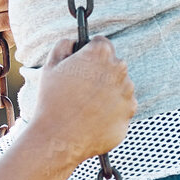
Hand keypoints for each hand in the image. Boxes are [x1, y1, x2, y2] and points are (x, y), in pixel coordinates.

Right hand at [28, 36, 135, 174]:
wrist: (59, 138)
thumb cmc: (52, 100)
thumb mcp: (50, 66)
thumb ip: (64, 45)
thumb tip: (74, 42)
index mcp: (100, 53)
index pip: (102, 43)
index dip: (90, 52)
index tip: (82, 64)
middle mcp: (119, 69)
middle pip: (113, 65)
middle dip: (100, 73)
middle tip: (80, 88)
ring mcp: (127, 92)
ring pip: (120, 86)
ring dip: (107, 93)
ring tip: (85, 106)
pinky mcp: (130, 112)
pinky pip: (122, 107)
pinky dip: (112, 111)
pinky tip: (93, 118)